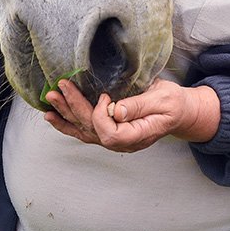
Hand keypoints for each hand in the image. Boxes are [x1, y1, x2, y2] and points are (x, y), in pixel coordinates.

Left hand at [43, 78, 219, 152]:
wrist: (179, 111)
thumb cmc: (173, 103)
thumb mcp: (163, 99)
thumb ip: (139, 105)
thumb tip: (116, 111)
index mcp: (137, 135)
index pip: (110, 134)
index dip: (100, 116)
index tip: (105, 95)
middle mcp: (122, 141)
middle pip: (92, 130)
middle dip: (73, 108)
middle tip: (60, 89)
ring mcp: (114, 138)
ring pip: (84, 131)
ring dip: (65, 115)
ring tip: (50, 100)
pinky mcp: (108, 131)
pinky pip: (84, 131)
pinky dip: (67, 123)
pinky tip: (52, 115)